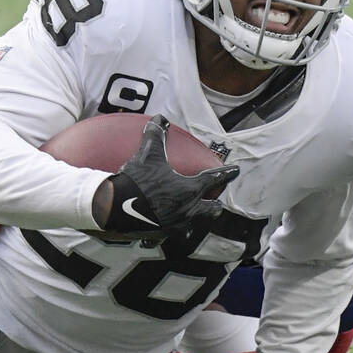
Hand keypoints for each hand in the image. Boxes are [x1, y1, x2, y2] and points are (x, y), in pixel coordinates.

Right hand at [97, 115, 238, 236]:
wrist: (116, 210)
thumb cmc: (137, 181)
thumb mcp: (147, 154)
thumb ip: (155, 135)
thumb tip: (160, 118)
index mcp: (189, 190)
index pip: (214, 179)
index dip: (226, 173)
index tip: (235, 170)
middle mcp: (187, 210)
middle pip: (210, 209)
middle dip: (215, 204)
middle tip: (217, 201)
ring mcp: (175, 225)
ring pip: (193, 224)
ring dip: (196, 219)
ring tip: (193, 216)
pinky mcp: (160, 235)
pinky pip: (172, 232)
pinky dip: (173, 228)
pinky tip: (166, 225)